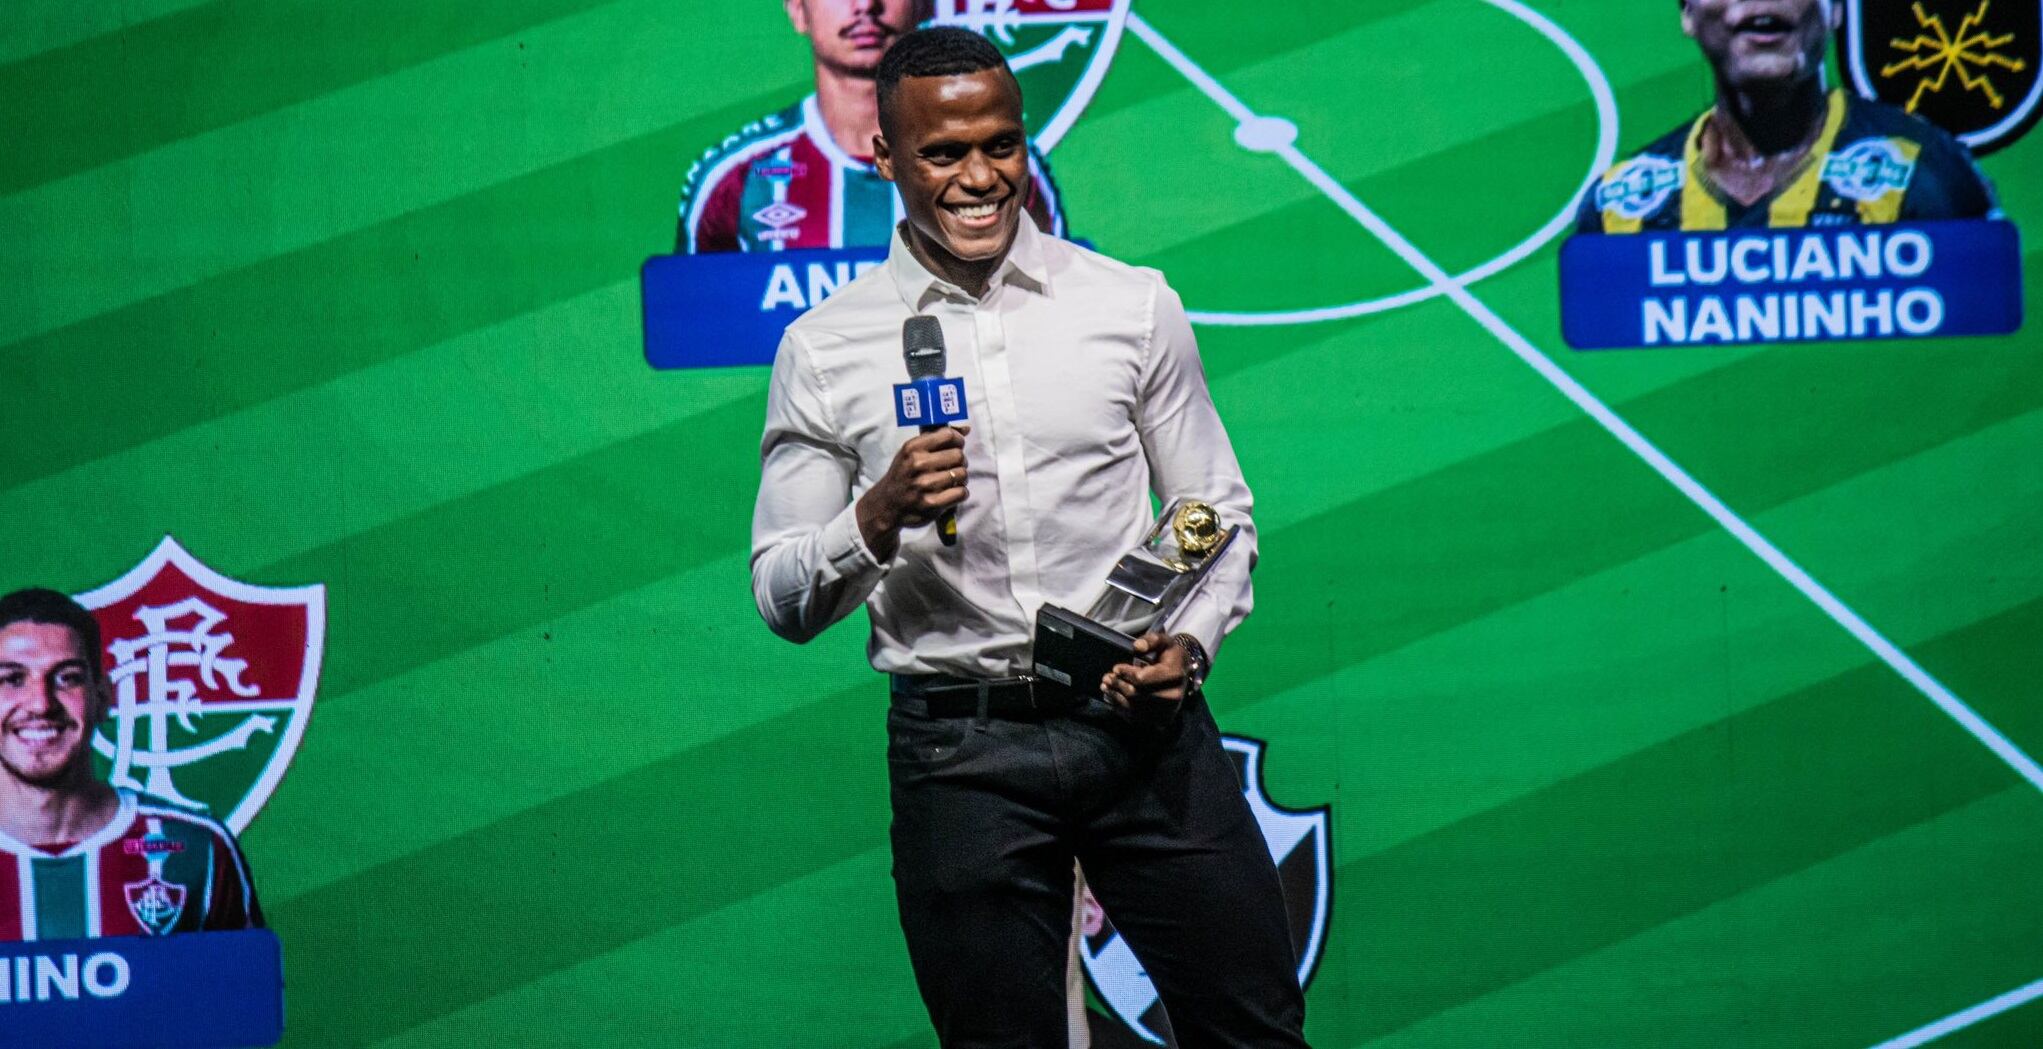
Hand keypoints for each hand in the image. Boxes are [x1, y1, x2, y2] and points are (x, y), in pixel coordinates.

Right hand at [856, 425, 969, 560]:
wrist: (887, 505)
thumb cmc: (903, 475)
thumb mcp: (911, 452)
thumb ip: (936, 438)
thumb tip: (966, 429)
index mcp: (912, 448)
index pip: (948, 435)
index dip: (958, 440)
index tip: (957, 445)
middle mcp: (917, 464)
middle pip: (958, 455)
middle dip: (960, 461)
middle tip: (954, 466)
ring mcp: (924, 485)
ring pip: (962, 474)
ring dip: (961, 478)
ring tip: (952, 480)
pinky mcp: (931, 504)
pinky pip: (961, 492)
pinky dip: (961, 493)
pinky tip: (952, 492)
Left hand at [1100, 632, 1185, 718]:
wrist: (1184, 674)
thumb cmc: (1170, 656)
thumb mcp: (1165, 642)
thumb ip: (1152, 640)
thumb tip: (1137, 646)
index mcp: (1174, 675)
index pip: (1142, 679)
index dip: (1125, 674)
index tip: (1116, 668)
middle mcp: (1173, 696)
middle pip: (1135, 695)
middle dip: (1117, 685)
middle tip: (1106, 678)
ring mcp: (1167, 710)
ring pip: (1133, 708)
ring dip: (1116, 697)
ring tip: (1106, 687)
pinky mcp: (1161, 719)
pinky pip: (1135, 717)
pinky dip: (1120, 708)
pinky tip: (1113, 697)